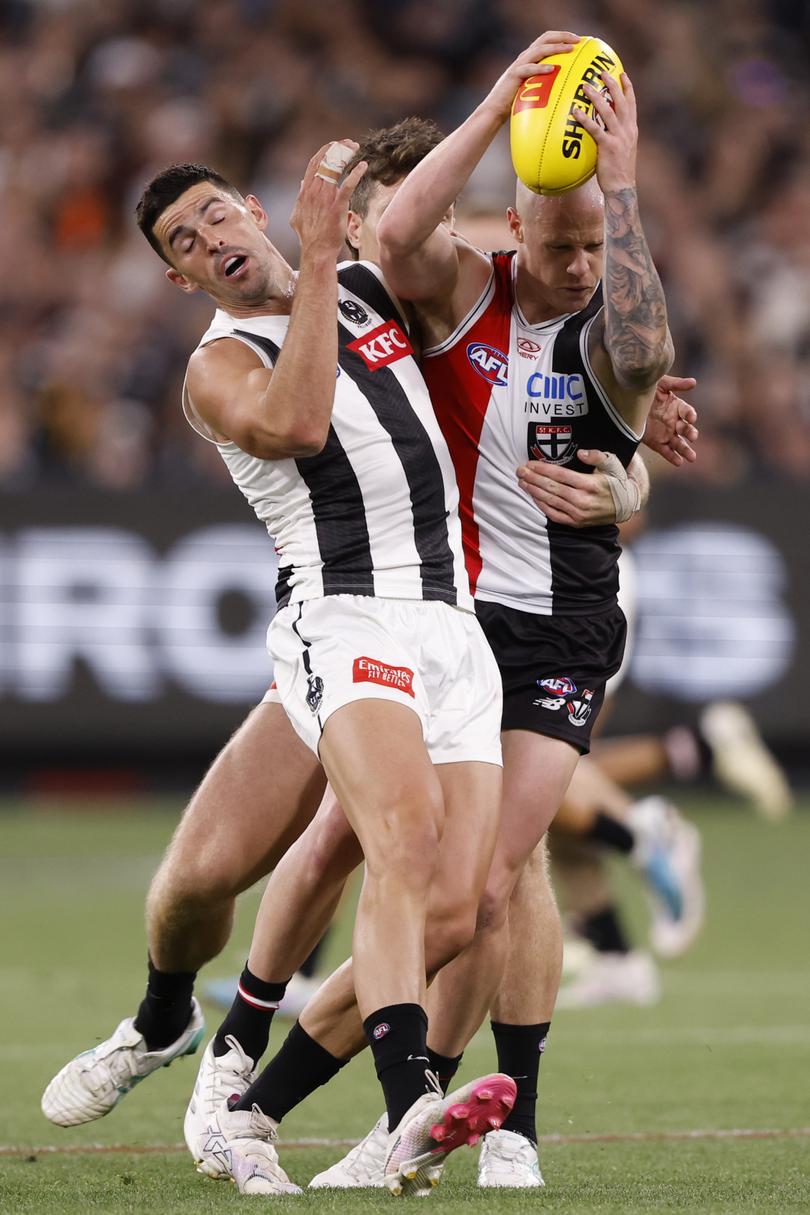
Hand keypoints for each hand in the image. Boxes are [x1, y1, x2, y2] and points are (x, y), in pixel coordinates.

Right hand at [290, 140, 366, 260]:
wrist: (316, 251)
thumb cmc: (309, 236)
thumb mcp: (297, 214)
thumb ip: (300, 197)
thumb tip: (302, 184)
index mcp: (305, 190)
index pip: (314, 162)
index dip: (325, 150)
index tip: (335, 145)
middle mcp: (314, 190)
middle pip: (325, 159)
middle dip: (337, 147)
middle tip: (349, 143)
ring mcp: (325, 198)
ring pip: (335, 167)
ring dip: (346, 154)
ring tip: (355, 148)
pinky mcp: (337, 206)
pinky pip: (347, 185)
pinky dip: (355, 173)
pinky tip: (363, 166)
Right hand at [483, 31, 579, 122]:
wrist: (495, 109)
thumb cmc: (516, 101)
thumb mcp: (533, 86)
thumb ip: (545, 80)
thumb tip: (565, 84)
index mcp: (530, 57)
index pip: (547, 39)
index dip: (562, 35)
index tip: (578, 39)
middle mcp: (525, 57)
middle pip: (545, 38)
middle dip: (562, 36)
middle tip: (577, 40)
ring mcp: (519, 65)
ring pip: (539, 50)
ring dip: (556, 48)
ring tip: (569, 49)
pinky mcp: (513, 76)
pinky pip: (528, 69)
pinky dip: (540, 68)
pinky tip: (552, 69)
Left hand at [517, 449, 638, 526]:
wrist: (626, 505)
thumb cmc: (616, 481)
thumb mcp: (612, 463)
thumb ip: (597, 456)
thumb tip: (581, 453)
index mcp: (590, 484)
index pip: (560, 475)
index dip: (543, 469)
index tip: (530, 464)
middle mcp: (582, 500)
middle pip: (551, 487)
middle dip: (533, 479)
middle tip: (519, 471)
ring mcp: (578, 513)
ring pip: (550, 501)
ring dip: (534, 491)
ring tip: (522, 483)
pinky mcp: (576, 522)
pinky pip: (554, 515)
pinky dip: (542, 506)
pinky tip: (534, 497)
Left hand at [572, 70, 636, 193]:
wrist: (622, 188)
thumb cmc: (618, 172)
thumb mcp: (622, 150)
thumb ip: (616, 136)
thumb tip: (604, 129)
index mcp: (632, 129)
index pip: (631, 103)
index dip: (628, 87)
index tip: (622, 73)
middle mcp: (627, 130)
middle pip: (621, 101)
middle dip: (613, 84)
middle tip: (602, 71)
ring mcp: (619, 137)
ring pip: (608, 111)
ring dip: (597, 97)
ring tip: (585, 86)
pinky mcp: (608, 147)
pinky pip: (595, 129)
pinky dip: (585, 119)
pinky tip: (576, 111)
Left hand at [643, 374, 698, 466]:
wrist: (625, 402)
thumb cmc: (644, 389)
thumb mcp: (659, 384)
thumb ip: (676, 384)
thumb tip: (694, 382)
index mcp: (676, 407)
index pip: (686, 411)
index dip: (690, 414)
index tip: (691, 418)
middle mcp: (674, 421)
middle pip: (685, 429)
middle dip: (690, 432)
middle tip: (693, 436)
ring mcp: (666, 433)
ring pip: (678, 443)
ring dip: (686, 450)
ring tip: (692, 458)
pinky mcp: (656, 442)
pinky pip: (666, 451)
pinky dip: (672, 457)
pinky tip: (679, 462)